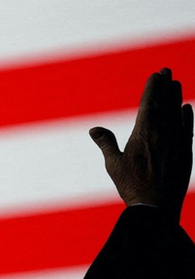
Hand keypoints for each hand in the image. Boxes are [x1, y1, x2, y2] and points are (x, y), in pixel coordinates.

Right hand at [89, 68, 192, 222]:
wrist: (156, 208)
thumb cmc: (131, 187)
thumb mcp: (113, 165)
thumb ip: (106, 143)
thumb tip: (94, 129)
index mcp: (143, 134)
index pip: (149, 104)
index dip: (152, 88)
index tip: (155, 74)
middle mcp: (163, 134)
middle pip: (165, 104)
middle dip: (165, 86)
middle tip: (166, 71)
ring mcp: (176, 143)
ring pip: (178, 114)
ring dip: (176, 97)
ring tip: (176, 83)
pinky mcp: (185, 153)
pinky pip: (187, 129)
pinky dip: (188, 117)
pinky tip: (187, 108)